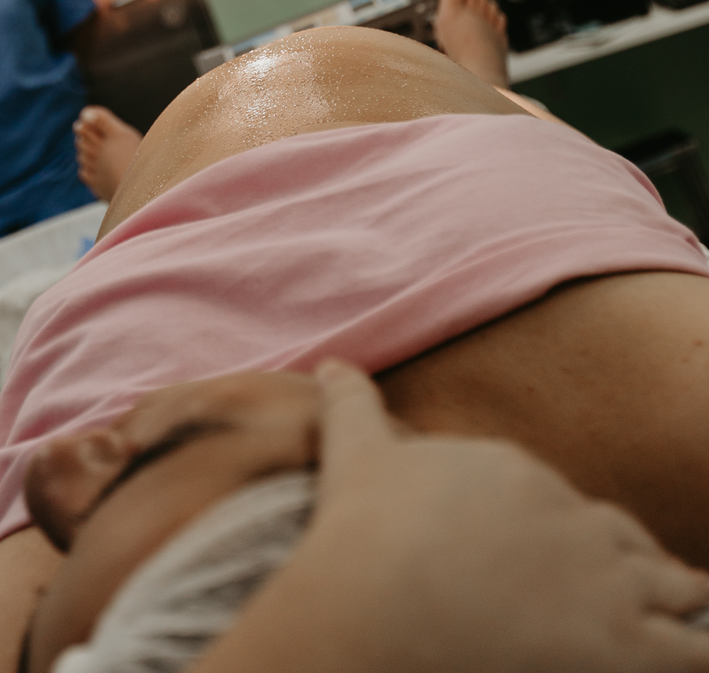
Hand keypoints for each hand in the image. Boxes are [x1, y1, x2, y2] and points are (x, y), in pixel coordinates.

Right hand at [193, 361, 708, 672]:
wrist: (373, 606)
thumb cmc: (362, 537)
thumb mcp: (355, 454)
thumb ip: (351, 403)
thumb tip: (331, 360)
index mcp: (518, 471)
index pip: (562, 500)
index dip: (562, 533)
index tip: (547, 559)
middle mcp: (569, 514)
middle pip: (620, 537)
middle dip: (623, 563)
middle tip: (614, 597)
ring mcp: (601, 577)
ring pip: (666, 585)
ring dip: (671, 601)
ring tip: (671, 617)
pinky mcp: (622, 643)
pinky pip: (688, 649)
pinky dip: (692, 651)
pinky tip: (686, 656)